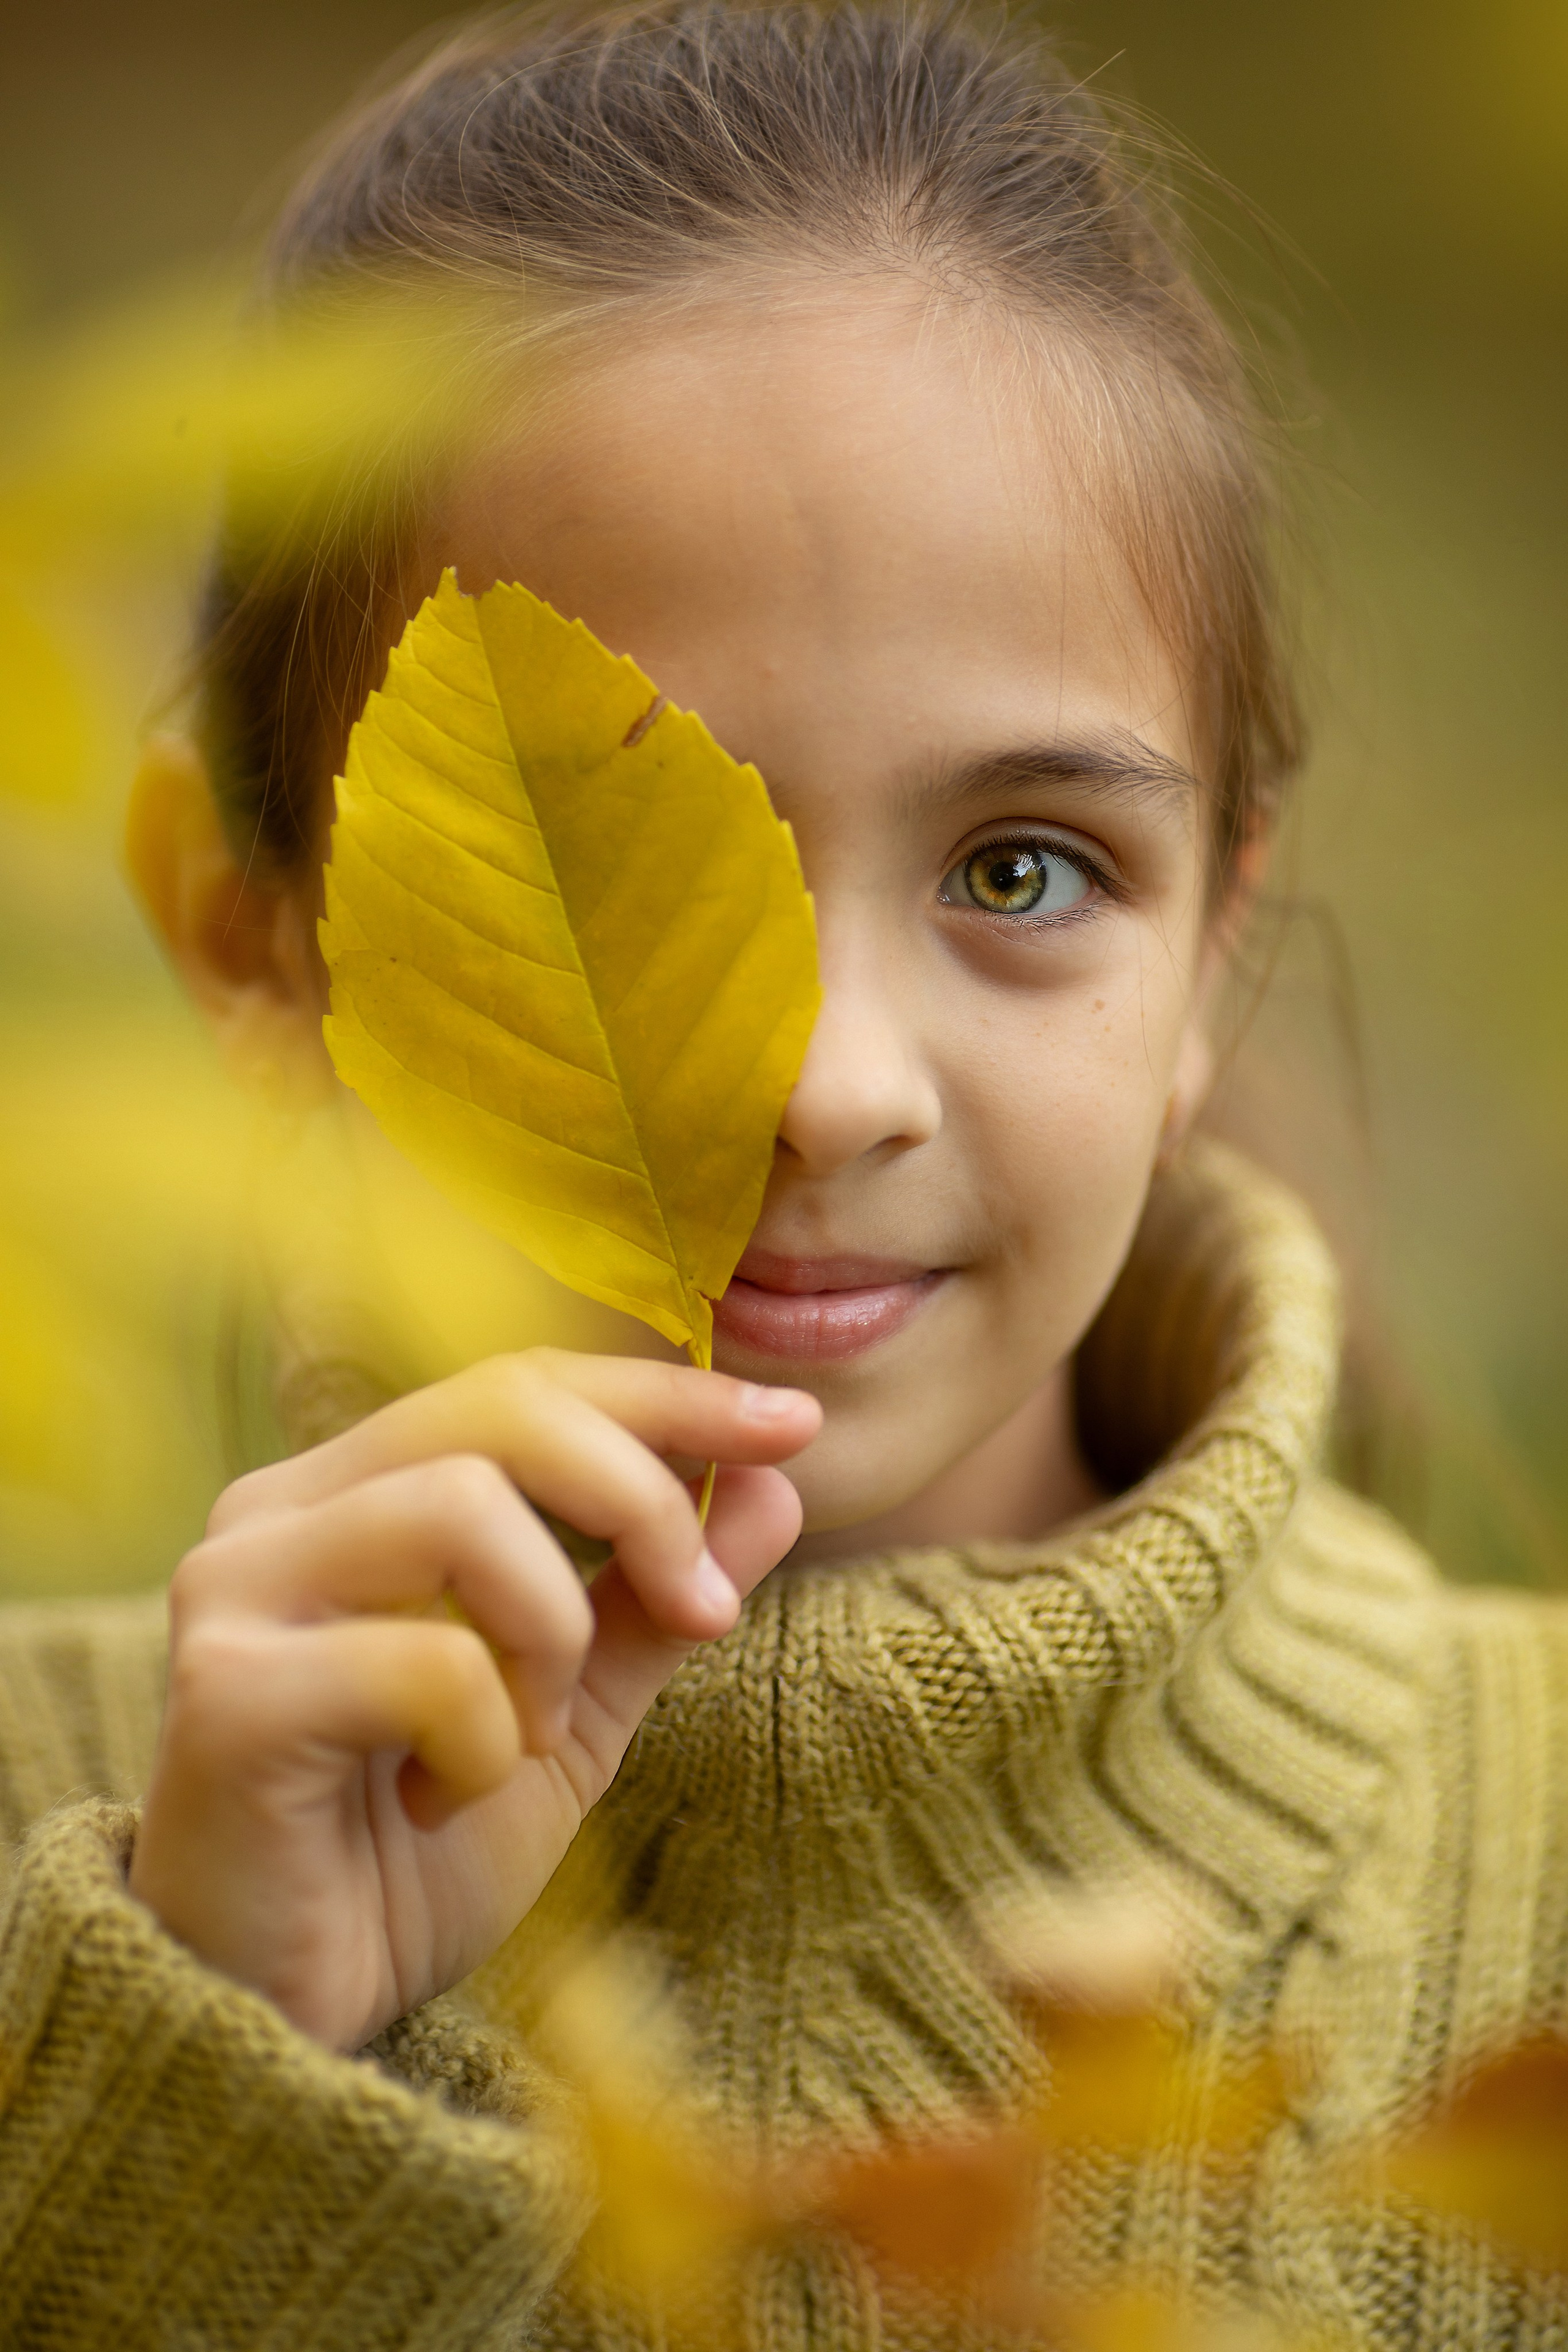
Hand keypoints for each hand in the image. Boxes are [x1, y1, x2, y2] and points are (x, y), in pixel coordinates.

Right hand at [128, 1351, 818, 2051]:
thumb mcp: (571, 1715)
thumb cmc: (410, 1859)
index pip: (523, 1384)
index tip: (794, 1427)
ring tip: (530, 1738)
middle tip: (704, 1614)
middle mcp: (277, 1510)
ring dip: (552, 1632)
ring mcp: (235, 1588)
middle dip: (643, 1500)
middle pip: (501, 1410)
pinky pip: (427, 1658)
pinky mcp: (228, 1692)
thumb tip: (777, 1485)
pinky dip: (486, 1739)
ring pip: (463, 1507)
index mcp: (351, 1490)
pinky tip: (446, 1801)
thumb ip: (655, 1602)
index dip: (666, 1394)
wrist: (290, 2023)